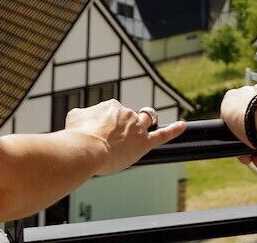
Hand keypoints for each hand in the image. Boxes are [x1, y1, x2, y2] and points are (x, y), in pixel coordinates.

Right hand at [65, 100, 185, 175]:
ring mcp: (137, 128)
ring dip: (144, 125)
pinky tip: (182, 125)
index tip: (99, 134)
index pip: (114, 112)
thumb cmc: (77, 135)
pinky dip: (174, 130)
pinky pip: (162, 135)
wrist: (86, 148)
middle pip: (131, 117)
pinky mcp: (144, 143)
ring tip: (136, 134)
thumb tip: (82, 116)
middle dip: (125, 125)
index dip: (108, 124)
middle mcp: (127, 114)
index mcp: (112, 106)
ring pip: (146, 122)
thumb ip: (83, 115)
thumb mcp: (74, 117)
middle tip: (114, 138)